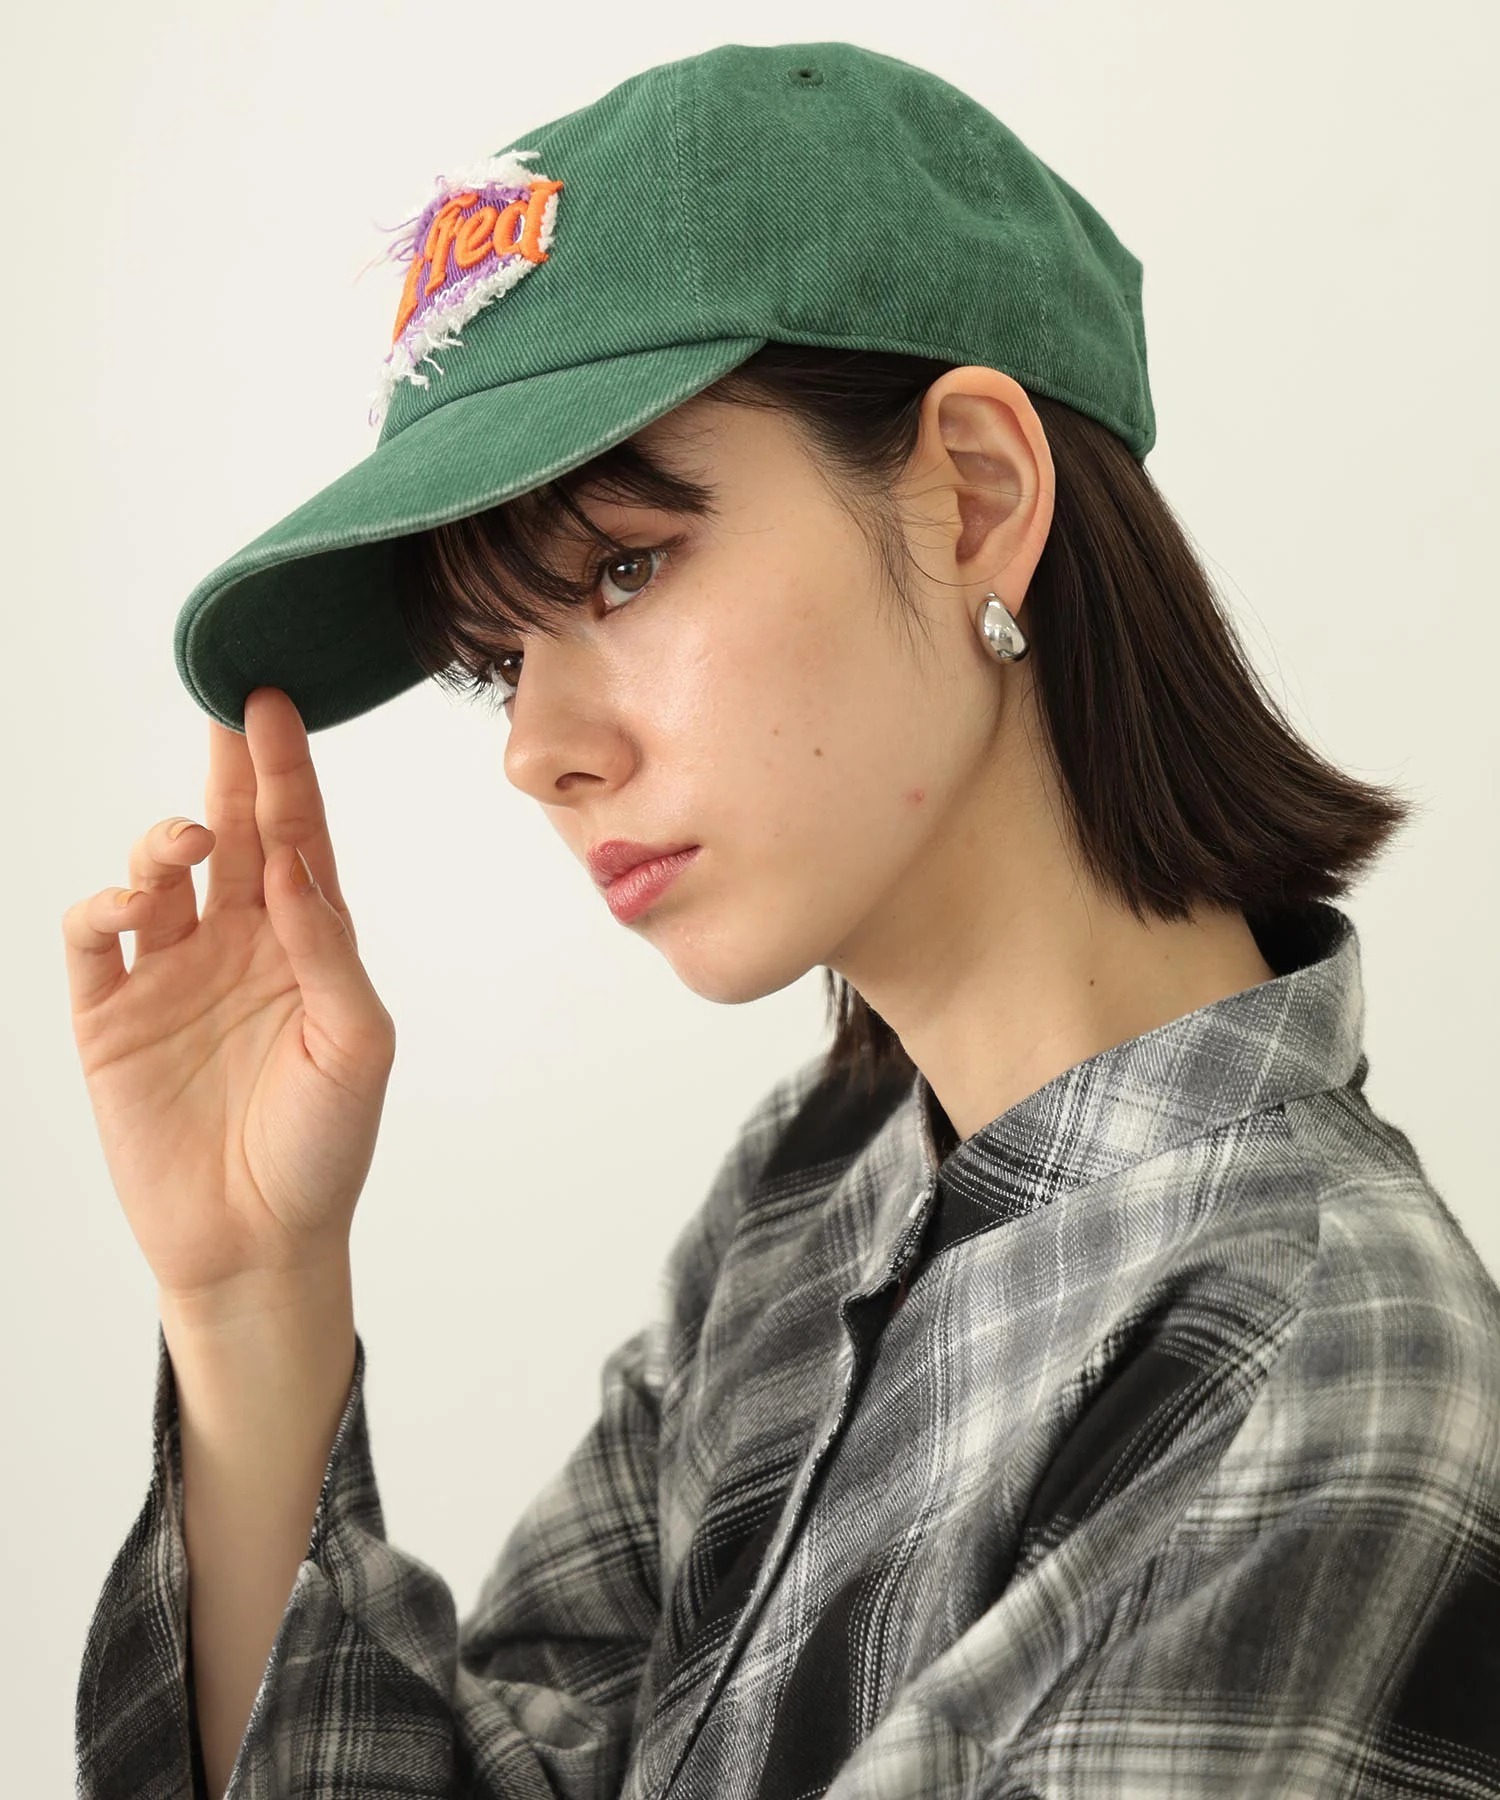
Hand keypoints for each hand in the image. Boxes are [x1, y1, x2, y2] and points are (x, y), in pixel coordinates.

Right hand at [61, 687, 396, 1304]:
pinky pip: (95, 938)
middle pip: (232, 834)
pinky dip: (105, 905)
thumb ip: (327, 948)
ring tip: (191, 844)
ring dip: (167, 841)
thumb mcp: (355, 1044)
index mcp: (305, 945)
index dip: (287, 771)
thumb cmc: (323, 1146)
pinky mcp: (112, 1018)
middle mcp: (238, 946)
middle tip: (230, 698)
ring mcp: (170, 977)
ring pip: (158, 873)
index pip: (298, 838)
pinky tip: (134, 904)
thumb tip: (294, 862)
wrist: (255, 1243)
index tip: (278, 702)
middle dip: (230, 767)